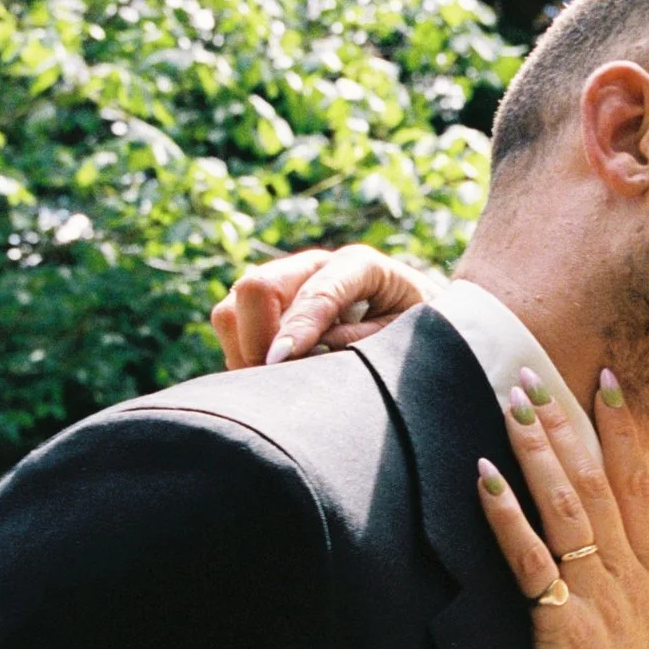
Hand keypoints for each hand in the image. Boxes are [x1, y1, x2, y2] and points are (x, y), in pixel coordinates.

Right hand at [209, 244, 438, 368]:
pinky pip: (229, 328)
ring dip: (243, 351)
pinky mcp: (267, 306)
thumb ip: (361, 342)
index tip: (279, 363)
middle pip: (256, 287)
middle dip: (257, 339)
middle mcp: (314, 265)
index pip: (316, 293)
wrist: (419, 320)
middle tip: (277, 381)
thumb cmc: (417, 330)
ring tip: (275, 383)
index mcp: (358, 265)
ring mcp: (286, 283)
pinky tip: (274, 375)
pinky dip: (240, 356)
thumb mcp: (403, 337)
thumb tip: (306, 353)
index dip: (295, 330)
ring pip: (231, 308)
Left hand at [476, 367, 648, 648]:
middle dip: (568, 423)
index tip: (607, 381)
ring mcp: (601, 600)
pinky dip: (506, 515)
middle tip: (537, 372)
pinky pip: (530, 558)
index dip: (623, 430)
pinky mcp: (562, 626)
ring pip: (569, 507)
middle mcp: (637, 580)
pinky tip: (483, 478)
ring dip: (538, 451)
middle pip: (602, 482)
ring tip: (512, 402)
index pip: (643, 487)